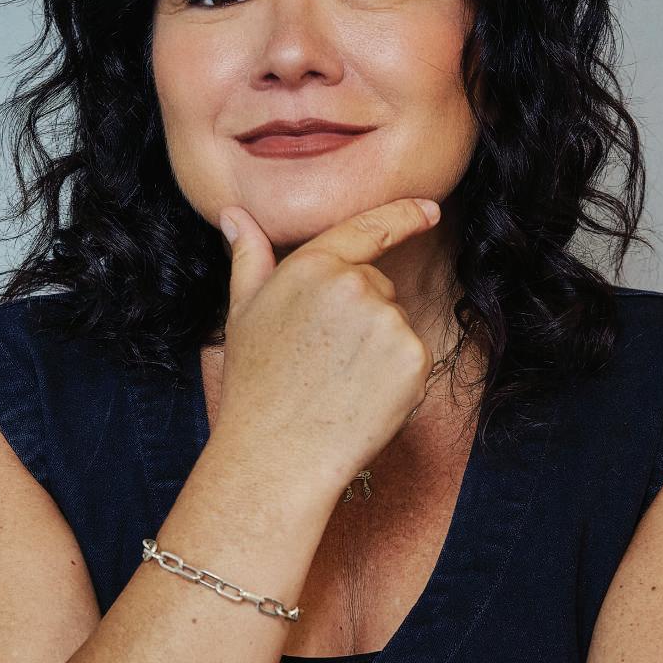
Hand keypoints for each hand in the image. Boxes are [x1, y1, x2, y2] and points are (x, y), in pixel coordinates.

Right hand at [213, 196, 442, 497]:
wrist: (278, 453)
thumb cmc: (256, 386)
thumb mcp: (242, 312)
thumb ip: (248, 257)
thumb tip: (232, 213)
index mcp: (312, 266)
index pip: (368, 229)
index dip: (404, 214)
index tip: (430, 209)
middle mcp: (355, 285)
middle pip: (378, 285)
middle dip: (360, 313)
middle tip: (320, 358)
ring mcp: (388, 321)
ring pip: (395, 322)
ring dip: (377, 347)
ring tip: (337, 381)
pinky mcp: (413, 359)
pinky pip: (412, 357)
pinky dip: (395, 376)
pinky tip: (361, 397)